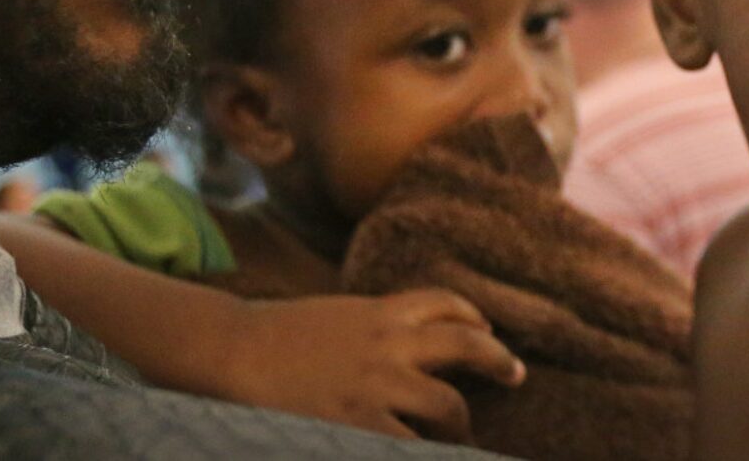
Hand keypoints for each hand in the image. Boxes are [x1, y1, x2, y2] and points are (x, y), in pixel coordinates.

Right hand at [212, 289, 524, 442]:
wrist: (234, 349)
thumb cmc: (276, 336)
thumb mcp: (334, 317)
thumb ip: (371, 327)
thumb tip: (400, 340)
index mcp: (379, 312)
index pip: (443, 303)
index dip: (473, 315)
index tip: (488, 329)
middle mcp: (388, 343)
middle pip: (464, 345)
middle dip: (496, 361)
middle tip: (515, 374)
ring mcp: (377, 385)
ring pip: (448, 404)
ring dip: (460, 423)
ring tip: (460, 437)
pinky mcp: (358, 424)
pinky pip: (410, 444)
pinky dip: (424, 449)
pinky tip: (428, 452)